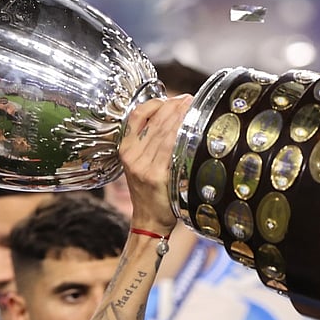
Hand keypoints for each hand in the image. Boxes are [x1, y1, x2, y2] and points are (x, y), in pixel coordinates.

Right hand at [118, 95, 193, 235]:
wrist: (149, 220)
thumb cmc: (148, 191)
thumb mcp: (139, 164)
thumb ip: (148, 143)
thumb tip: (169, 118)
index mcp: (125, 149)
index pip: (137, 115)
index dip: (156, 103)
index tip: (172, 98)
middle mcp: (132, 156)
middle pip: (155, 121)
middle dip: (174, 106)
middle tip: (189, 99)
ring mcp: (144, 166)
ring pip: (164, 132)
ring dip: (181, 117)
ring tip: (193, 108)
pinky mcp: (158, 176)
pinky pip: (171, 149)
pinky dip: (182, 136)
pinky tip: (191, 129)